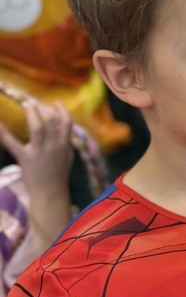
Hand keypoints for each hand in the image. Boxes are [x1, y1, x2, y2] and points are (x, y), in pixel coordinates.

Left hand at [0, 100, 73, 248]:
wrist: (50, 193)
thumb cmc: (58, 175)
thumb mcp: (67, 156)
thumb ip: (66, 141)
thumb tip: (63, 127)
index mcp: (64, 144)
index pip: (66, 123)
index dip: (61, 110)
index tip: (55, 103)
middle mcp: (54, 145)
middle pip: (50, 121)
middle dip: (42, 109)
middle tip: (33, 104)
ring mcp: (40, 151)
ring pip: (37, 127)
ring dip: (32, 114)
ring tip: (27, 106)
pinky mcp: (26, 158)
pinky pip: (14, 144)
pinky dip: (5, 133)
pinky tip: (0, 124)